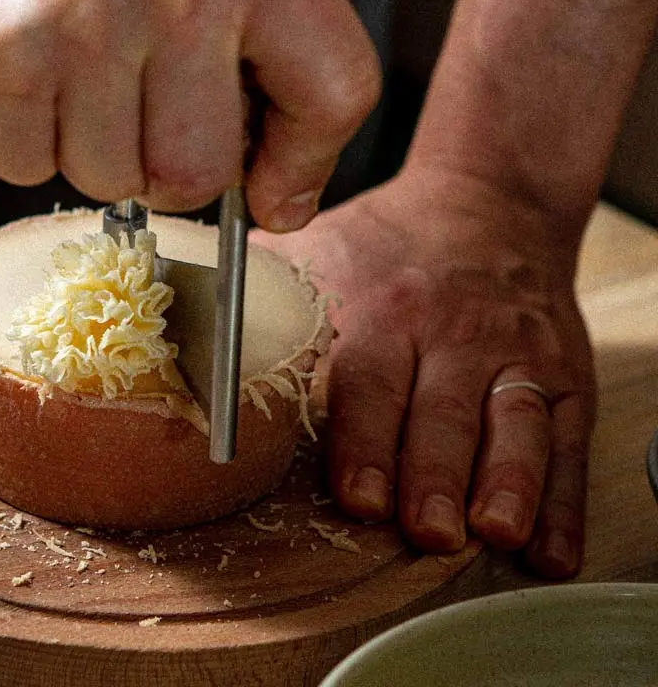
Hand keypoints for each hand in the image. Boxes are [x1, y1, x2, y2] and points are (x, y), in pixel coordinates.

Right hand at [0, 0, 379, 230]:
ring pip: (112, 180)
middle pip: (202, 171)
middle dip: (164, 163)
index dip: (305, 163)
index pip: (334, 90)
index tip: (274, 192)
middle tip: (129, 104)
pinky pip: (27, 169)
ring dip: (86, 147)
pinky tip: (13, 71)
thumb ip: (261, 47)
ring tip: (62, 67)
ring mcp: (76, 22)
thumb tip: (286, 194)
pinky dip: (19, 139)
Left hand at [252, 164, 596, 577]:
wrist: (488, 201)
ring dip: (506, 483)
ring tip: (490, 530)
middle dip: (433, 476)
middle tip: (425, 531)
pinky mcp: (563, 372)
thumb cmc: (388, 241)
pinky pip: (567, 437)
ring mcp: (515, 352)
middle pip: (443, 411)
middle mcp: (453, 330)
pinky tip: (549, 548)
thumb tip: (183, 310)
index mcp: (385, 306)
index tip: (359, 495)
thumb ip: (261, 285)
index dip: (365, 441)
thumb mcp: (320, 245)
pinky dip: (561, 499)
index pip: (370, 380)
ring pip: (515, 423)